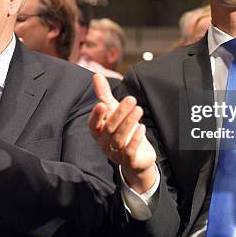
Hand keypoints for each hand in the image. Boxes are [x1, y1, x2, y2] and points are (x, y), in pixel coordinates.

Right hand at [88, 74, 156, 193]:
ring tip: (139, 109)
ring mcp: (116, 154)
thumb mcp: (114, 112)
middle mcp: (105, 144)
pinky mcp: (129, 161)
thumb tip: (96, 75)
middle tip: (131, 99)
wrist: (138, 157)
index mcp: (99, 133)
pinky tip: (142, 127)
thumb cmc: (123, 131)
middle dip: (120, 114)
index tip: (102, 104)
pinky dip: (135, 139)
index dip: (96, 116)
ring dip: (129, 123)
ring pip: (119, 140)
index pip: (93, 126)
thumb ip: (104, 95)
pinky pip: (129, 152)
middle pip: (109, 129)